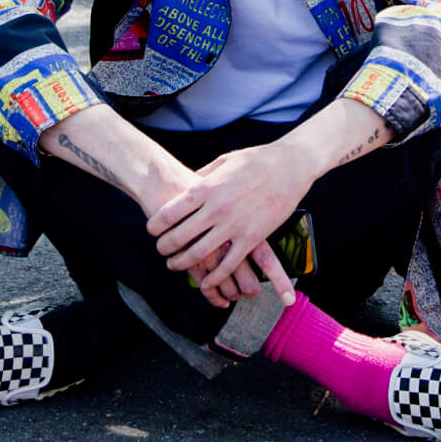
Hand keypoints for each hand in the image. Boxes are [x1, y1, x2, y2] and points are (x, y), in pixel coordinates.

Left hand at [146, 145, 307, 306]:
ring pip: (200, 254)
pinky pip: (228, 264)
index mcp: (207, 187)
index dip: (157, 224)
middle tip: (160, 250)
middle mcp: (217, 208)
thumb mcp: (224, 162)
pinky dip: (214, 277)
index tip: (151, 230)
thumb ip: (204, 176)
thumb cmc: (256, 160)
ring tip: (175, 265)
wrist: (289, 165)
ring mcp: (234, 225)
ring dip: (183, 263)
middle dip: (165, 247)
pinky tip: (205, 281)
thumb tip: (189, 184)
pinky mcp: (252, 238)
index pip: (172, 211)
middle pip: (180, 235)